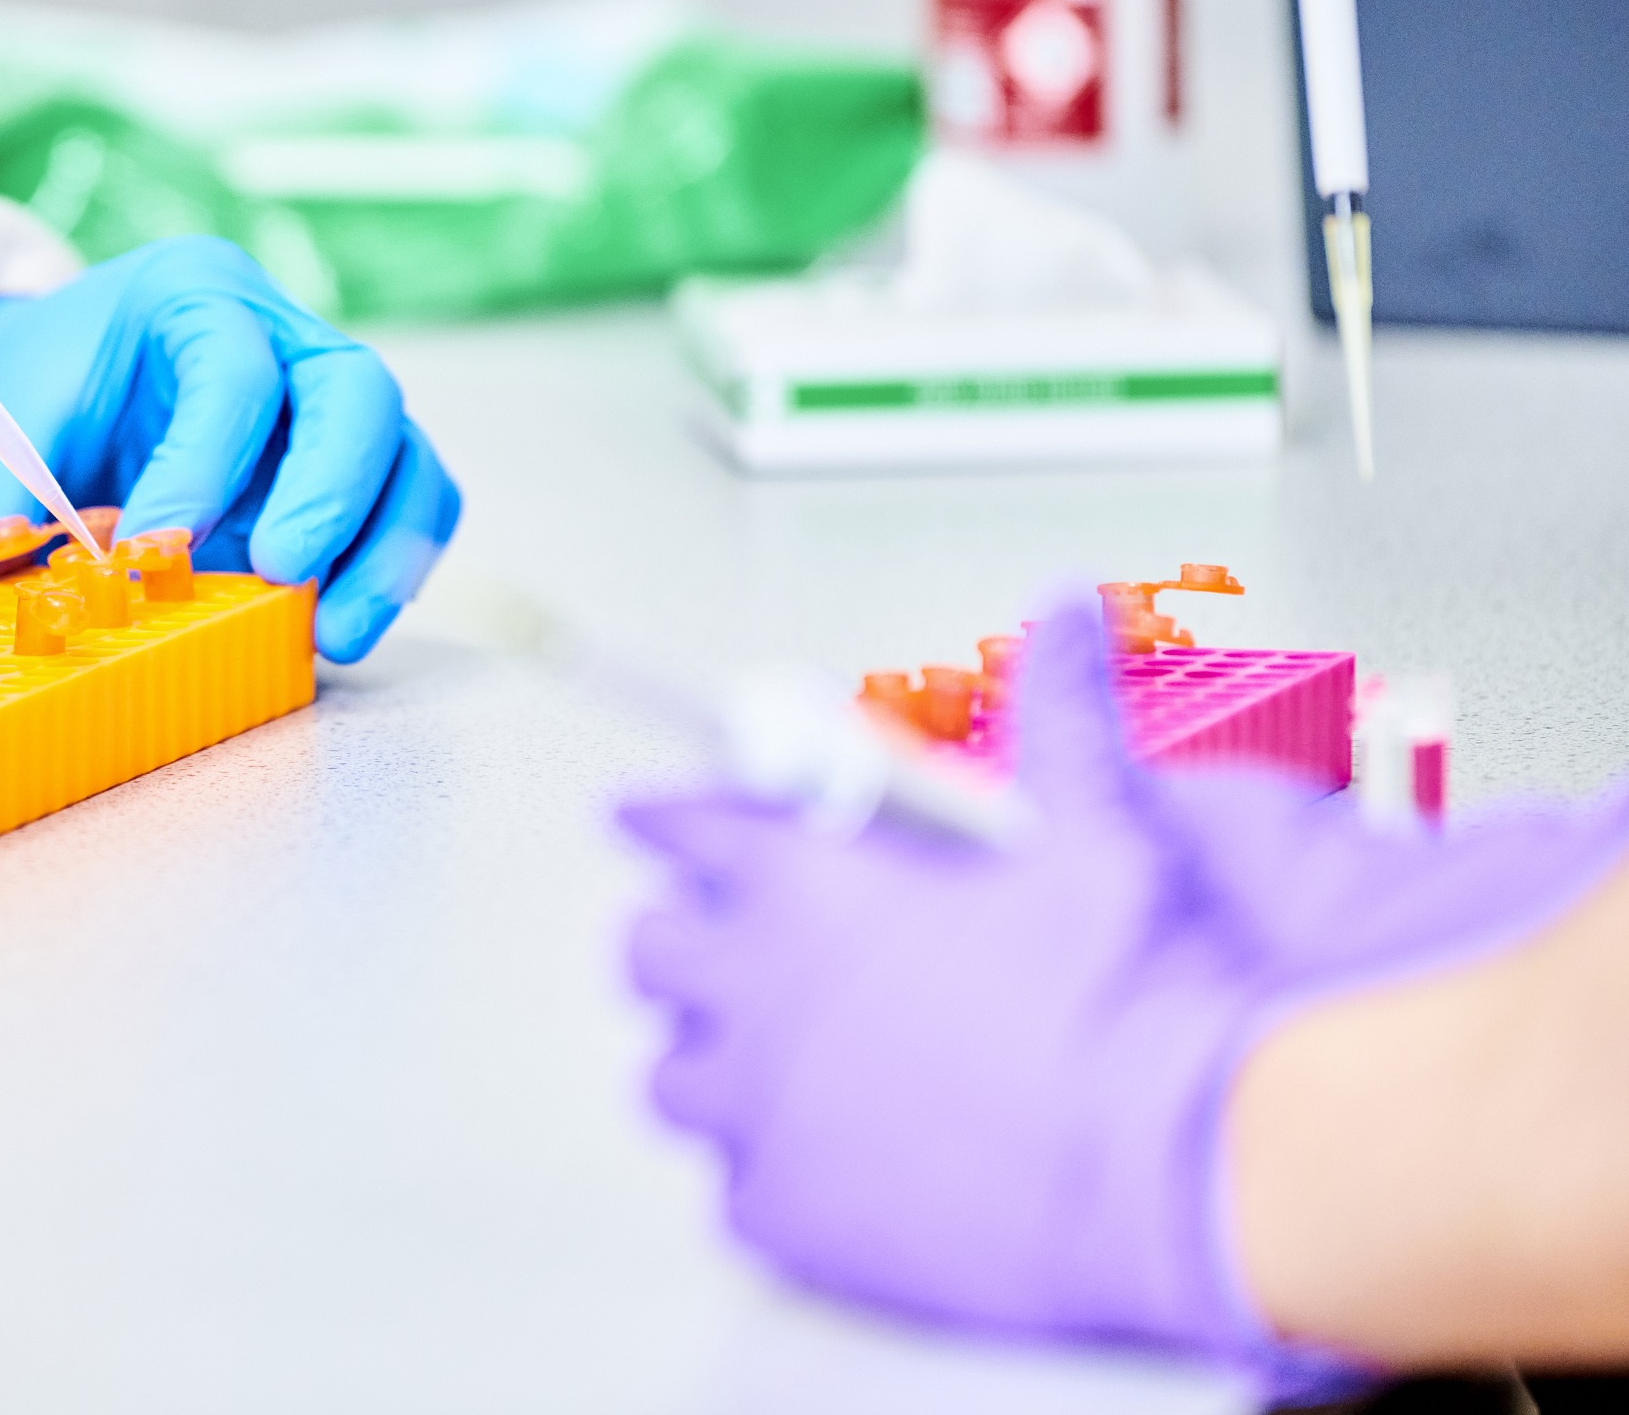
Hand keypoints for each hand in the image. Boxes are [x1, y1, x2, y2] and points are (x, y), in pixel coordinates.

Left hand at [0, 236, 460, 662]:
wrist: (45, 386)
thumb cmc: (30, 390)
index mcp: (192, 292)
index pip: (233, 370)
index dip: (205, 464)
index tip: (154, 550)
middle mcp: (281, 332)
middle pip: (356, 392)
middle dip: (330, 491)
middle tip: (280, 573)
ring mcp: (325, 401)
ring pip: (404, 456)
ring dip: (380, 551)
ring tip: (331, 635)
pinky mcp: (348, 467)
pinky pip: (408, 504)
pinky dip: (391, 565)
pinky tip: (341, 625)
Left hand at [619, 593, 1628, 1393]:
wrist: (1185, 1160)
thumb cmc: (1133, 992)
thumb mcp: (1096, 823)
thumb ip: (1060, 707)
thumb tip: (1066, 607)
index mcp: (806, 887)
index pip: (684, 828)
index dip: (664, 817)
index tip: (638, 817)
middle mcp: (758, 994)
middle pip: (652, 955)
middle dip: (684, 942)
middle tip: (728, 950)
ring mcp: (763, 1111)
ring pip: (675, 1079)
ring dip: (714, 1063)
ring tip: (768, 1064)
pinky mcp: (791, 1216)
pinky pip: (734, 1192)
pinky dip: (770, 1173)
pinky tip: (822, 1166)